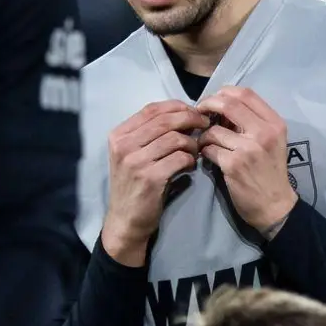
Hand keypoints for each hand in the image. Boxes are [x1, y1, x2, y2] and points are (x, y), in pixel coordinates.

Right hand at [103, 100, 208, 264]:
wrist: (126, 219)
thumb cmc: (134, 184)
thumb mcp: (133, 154)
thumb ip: (150, 134)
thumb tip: (184, 114)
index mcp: (119, 135)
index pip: (151, 109)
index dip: (176, 106)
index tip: (193, 111)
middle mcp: (124, 145)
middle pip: (165, 121)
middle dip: (190, 119)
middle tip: (205, 124)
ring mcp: (135, 162)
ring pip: (175, 139)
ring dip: (192, 143)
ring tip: (195, 151)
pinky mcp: (150, 178)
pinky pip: (180, 158)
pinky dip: (190, 159)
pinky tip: (190, 166)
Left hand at [196, 86, 298, 235]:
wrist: (275, 206)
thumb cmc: (271, 172)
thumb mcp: (271, 141)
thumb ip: (253, 122)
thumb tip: (223, 106)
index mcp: (275, 123)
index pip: (245, 93)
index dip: (224, 92)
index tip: (214, 101)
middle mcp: (264, 132)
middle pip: (228, 104)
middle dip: (207, 105)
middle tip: (198, 113)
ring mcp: (248, 149)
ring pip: (213, 129)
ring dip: (203, 135)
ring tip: (205, 143)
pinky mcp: (234, 165)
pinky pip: (209, 149)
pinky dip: (205, 151)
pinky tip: (209, 157)